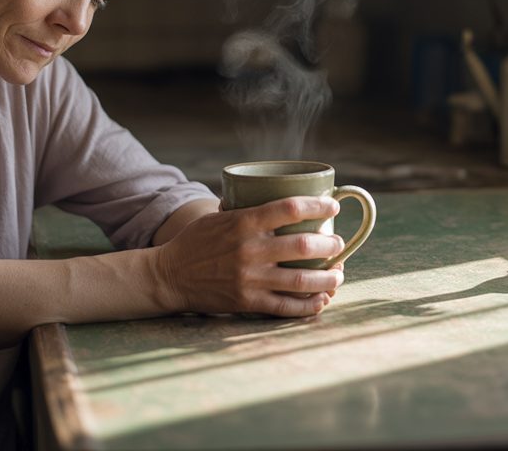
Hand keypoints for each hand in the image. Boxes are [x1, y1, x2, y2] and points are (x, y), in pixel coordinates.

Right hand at [153, 196, 345, 317]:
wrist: (169, 275)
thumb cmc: (196, 242)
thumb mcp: (220, 216)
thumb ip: (248, 210)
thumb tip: (280, 200)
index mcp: (244, 222)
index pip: (290, 208)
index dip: (318, 207)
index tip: (333, 208)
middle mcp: (250, 250)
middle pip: (304, 245)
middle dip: (330, 245)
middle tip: (338, 245)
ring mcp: (250, 278)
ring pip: (302, 280)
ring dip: (328, 278)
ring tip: (338, 274)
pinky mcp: (248, 302)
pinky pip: (286, 306)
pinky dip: (309, 305)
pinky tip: (322, 300)